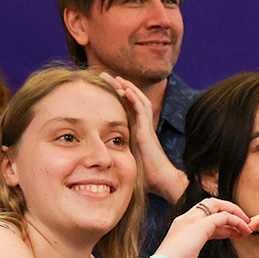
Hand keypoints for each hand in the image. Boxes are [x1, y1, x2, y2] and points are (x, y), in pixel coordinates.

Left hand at [110, 75, 187, 201]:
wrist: (161, 182)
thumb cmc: (146, 177)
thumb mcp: (126, 162)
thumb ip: (116, 156)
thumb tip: (97, 161)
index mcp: (136, 131)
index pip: (126, 108)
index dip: (116, 96)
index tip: (104, 87)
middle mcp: (142, 126)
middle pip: (131, 99)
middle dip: (119, 86)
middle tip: (105, 75)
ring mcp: (146, 127)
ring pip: (138, 100)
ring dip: (126, 87)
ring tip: (115, 77)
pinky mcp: (147, 131)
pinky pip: (142, 110)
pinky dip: (134, 98)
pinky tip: (125, 88)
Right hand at [154, 196, 252, 257]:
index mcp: (183, 230)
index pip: (206, 219)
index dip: (224, 226)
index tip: (237, 234)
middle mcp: (187, 221)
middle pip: (212, 206)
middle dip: (230, 213)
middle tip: (245, 226)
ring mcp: (193, 220)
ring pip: (217, 204)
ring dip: (234, 211)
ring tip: (248, 224)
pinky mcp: (201, 224)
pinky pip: (224, 216)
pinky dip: (236, 220)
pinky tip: (245, 229)